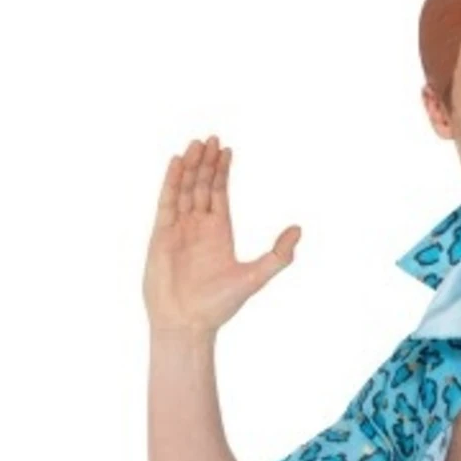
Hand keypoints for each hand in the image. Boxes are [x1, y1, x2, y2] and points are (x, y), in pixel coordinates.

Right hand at [143, 134, 301, 336]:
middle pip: (202, 186)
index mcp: (219, 234)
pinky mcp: (161, 235)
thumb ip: (278, 255)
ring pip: (184, 189)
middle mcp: (199, 228)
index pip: (220, 194)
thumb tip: (299, 231)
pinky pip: (166, 202)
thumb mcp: (255, 278)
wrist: (187, 323)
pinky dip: (171, 182)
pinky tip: (176, 162)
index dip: (222, 172)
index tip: (226, 149)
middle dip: (206, 162)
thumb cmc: (219, 306)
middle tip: (211, 137)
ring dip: (189, 166)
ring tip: (196, 143)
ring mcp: (179, 229)